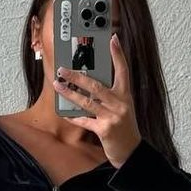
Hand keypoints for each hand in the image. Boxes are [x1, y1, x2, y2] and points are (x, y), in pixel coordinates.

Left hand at [52, 34, 142, 168]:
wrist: (131, 152)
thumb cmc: (125, 129)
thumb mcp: (123, 108)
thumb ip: (110, 95)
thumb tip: (89, 84)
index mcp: (125, 95)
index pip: (123, 70)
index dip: (118, 54)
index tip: (112, 38)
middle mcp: (120, 104)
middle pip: (96, 85)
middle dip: (77, 76)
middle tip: (63, 69)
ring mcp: (112, 117)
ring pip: (87, 101)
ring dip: (70, 93)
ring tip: (58, 85)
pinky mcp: (105, 130)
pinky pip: (85, 121)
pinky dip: (74, 117)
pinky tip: (64, 113)